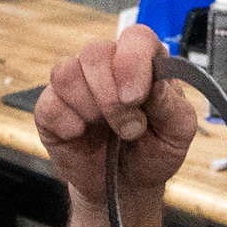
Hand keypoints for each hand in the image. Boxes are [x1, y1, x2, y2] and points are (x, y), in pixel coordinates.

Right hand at [33, 23, 201, 208]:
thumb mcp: (177, 133)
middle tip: (129, 129)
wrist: (125, 188)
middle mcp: (108, 66)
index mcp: (143, 64)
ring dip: (89, 107)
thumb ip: (169, 104)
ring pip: (67, 71)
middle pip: (96, 52)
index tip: (135, 97)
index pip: (136, 38)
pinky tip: (80, 134)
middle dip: (111, 97)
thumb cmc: (153, 153)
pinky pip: (49, 101)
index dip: (133, 61)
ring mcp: (77, 85)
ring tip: (106, 130)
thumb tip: (153, 82)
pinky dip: (67, 121)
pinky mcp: (51, 108)